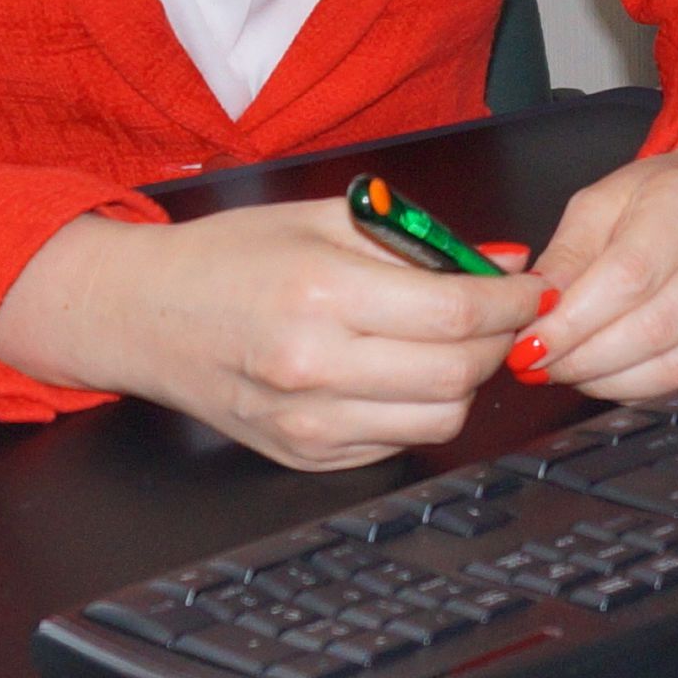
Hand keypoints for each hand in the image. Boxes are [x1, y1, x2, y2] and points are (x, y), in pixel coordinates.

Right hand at [0, 200, 546, 470]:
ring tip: (450, 342)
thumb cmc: (226, 257)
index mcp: (321, 294)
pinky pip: (397, 442)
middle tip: (503, 314)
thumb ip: (414, 241)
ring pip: (439, 419)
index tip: (533, 288)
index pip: (455, 314)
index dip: (512, 302)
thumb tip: (500, 262)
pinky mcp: (306, 456)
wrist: (145, 314)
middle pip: (458, 373)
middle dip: (500, 341)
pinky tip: (398, 372)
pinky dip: (417, 409)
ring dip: (465, 380)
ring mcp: (309, 424)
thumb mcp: (321, 221)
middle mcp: (316, 367)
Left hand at [512, 128, 677, 399]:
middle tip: (539, 363)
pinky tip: (609, 375)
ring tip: (568, 369)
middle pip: (652, 328)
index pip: (628, 277)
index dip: (574, 320)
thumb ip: (566, 255)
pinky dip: (640, 389)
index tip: (531, 341)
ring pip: (676, 367)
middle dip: (584, 357)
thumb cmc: (661, 196)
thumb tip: (534, 307)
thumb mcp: (601, 201)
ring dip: (608, 380)